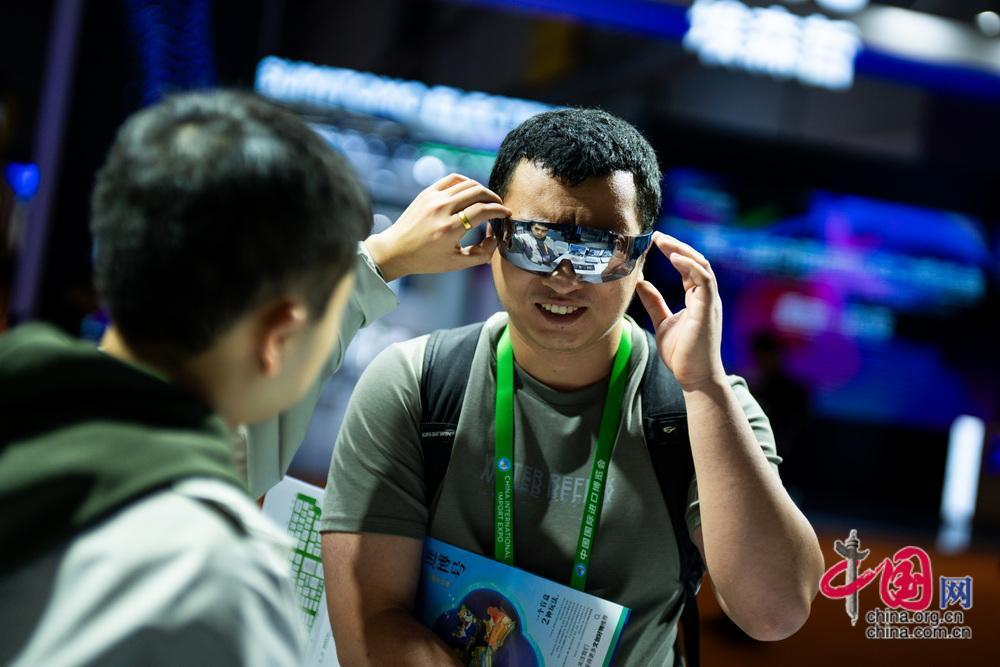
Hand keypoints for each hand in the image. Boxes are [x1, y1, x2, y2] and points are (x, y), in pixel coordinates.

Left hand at [364, 174, 511, 281]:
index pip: (482, 210)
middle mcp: (441, 210)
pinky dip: (466, 182)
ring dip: (482, 190)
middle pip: (477, 192)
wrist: (395, 250)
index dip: (498, 210)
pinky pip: (452, 179)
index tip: (506, 214)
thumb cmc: (426, 260)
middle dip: (493, 198)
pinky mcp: (427, 192)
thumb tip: (496, 237)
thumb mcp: (456, 263)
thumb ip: (482, 254)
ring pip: (467, 184)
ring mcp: (433, 198)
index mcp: (449, 229)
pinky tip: (471, 191)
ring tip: (487, 200)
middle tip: (499, 206)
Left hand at [635, 232, 725, 391]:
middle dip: (677, 246)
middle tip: (657, 235)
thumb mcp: (662, 322)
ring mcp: (710, 302)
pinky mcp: (709, 310)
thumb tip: (640, 283)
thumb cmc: (681, 354)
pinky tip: (674, 258)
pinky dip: (690, 266)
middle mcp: (706, 297)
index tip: (655, 241)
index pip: (688, 268)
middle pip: (696, 262)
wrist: (694, 377)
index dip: (674, 252)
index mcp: (697, 299)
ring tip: (663, 241)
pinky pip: (704, 280)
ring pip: (702, 266)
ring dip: (683, 251)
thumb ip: (654, 302)